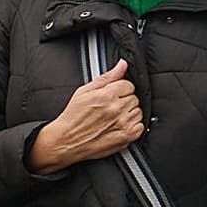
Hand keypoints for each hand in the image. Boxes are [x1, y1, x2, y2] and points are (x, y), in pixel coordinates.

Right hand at [30, 60, 145, 174]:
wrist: (66, 141)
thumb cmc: (72, 118)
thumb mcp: (83, 92)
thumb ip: (106, 77)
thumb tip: (122, 65)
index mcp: (106, 96)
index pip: (128, 85)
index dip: (120, 89)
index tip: (112, 96)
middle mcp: (116, 109)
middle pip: (134, 98)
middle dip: (124, 101)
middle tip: (110, 108)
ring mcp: (123, 123)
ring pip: (138, 111)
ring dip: (129, 114)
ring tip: (113, 118)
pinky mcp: (127, 136)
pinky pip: (140, 126)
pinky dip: (132, 126)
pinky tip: (118, 127)